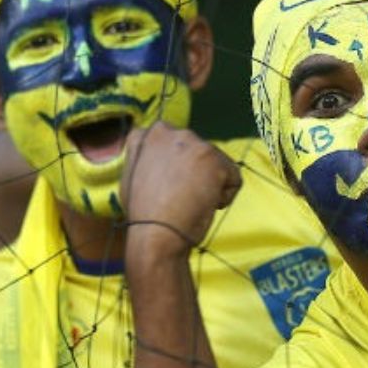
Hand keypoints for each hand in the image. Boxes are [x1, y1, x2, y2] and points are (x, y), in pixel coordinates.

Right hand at [120, 122, 241, 257]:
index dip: (178, 169)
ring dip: (209, 186)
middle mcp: (170, 131)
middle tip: (180, 199)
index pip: (177, 143)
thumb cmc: (143, 216)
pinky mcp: (214, 160)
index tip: (170, 188)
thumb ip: (150, 160)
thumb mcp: (134, 177)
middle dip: (196, 175)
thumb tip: (162, 160)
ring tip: (188, 204)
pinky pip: (233, 180)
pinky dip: (223, 198)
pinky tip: (203, 207)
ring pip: (217, 165)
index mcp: (149, 135)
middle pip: (199, 152)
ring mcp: (193, 143)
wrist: (154, 236)